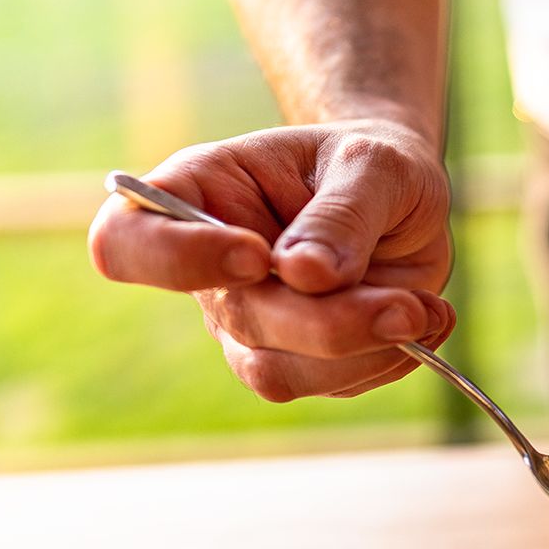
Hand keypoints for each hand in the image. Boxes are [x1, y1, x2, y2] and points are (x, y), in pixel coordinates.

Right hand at [88, 120, 455, 401]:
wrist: (403, 198)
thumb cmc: (371, 165)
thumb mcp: (374, 163)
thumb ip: (343, 213)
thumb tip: (305, 274)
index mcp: (197, 193)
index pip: (126, 241)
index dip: (176, 260)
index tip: (258, 255)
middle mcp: (207, 268)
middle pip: (235, 318)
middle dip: (327, 321)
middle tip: (406, 306)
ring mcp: (246, 324)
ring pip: (278, 370)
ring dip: (365, 348)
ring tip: (422, 307)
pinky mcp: (293, 363)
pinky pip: (329, 384)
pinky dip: (388, 360)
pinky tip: (420, 318)